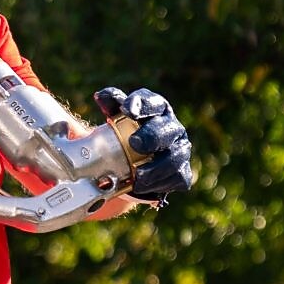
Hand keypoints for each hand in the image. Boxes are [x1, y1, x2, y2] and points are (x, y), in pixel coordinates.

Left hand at [94, 87, 194, 201]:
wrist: (136, 162)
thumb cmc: (125, 132)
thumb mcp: (116, 116)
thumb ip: (110, 104)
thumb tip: (100, 96)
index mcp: (158, 110)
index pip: (153, 102)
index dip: (142, 104)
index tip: (128, 110)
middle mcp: (172, 128)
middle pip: (167, 130)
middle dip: (152, 136)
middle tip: (134, 143)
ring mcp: (180, 150)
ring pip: (175, 157)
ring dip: (156, 167)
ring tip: (138, 174)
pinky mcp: (182, 172)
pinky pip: (177, 178)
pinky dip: (160, 183)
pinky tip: (143, 186)